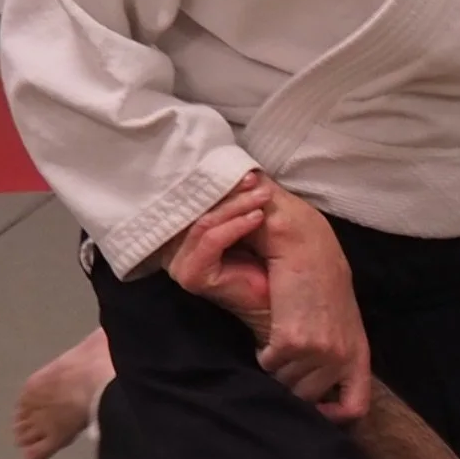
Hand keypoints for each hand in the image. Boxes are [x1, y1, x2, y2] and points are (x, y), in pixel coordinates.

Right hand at [166, 178, 270, 339]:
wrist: (283, 297)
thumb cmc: (269, 254)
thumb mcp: (252, 213)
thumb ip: (237, 192)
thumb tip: (234, 161)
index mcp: (186, 228)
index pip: (194, 196)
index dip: (219, 180)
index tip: (249, 170)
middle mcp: (176, 244)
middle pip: (197, 207)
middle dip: (228, 191)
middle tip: (256, 180)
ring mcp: (180, 261)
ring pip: (204, 221)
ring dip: (236, 206)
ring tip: (262, 198)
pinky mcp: (191, 275)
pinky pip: (210, 241)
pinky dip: (235, 226)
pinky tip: (257, 218)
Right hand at [250, 181, 371, 421]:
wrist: (308, 248)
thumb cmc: (320, 285)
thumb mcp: (339, 324)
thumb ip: (335, 356)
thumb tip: (320, 399)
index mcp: (358, 354)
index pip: (354, 406)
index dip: (333, 417)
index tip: (315, 413)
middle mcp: (342, 357)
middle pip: (307, 397)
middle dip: (293, 380)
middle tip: (288, 356)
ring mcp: (319, 351)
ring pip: (285, 381)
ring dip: (277, 365)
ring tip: (281, 338)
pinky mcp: (293, 342)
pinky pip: (268, 362)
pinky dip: (264, 351)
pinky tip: (270, 332)